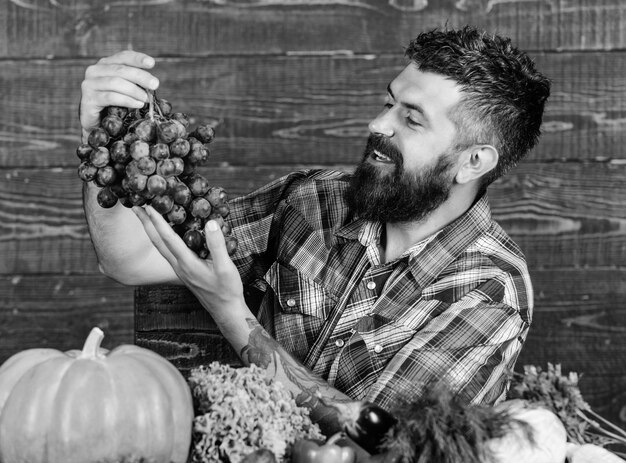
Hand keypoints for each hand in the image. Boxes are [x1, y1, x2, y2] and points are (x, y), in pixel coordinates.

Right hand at [79, 50, 159, 139]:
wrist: (98, 123)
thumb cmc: (115, 104)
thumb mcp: (126, 89)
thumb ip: (135, 82)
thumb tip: (152, 82)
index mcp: (105, 65)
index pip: (122, 57)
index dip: (137, 58)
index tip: (151, 63)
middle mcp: (94, 71)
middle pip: (121, 69)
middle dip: (140, 76)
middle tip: (155, 84)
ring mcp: (89, 85)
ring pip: (115, 82)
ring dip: (135, 90)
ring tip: (147, 99)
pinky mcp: (88, 100)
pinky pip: (110, 97)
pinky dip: (127, 100)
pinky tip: (138, 104)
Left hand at [132, 205, 245, 319]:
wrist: (225, 310)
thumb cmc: (227, 290)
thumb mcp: (226, 267)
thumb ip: (217, 245)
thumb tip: (210, 223)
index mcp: (187, 263)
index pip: (168, 238)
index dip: (157, 220)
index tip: (148, 205)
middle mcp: (179, 266)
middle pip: (157, 241)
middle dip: (145, 223)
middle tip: (134, 207)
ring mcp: (180, 270)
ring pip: (160, 247)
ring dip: (151, 230)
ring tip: (144, 217)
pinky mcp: (184, 272)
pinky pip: (168, 251)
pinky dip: (161, 239)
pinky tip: (164, 235)